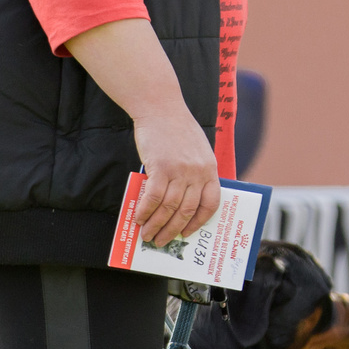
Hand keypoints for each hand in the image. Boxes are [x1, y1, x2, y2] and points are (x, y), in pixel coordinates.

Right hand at [63, 18, 222, 247]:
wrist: (160, 106)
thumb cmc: (176, 128)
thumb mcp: (197, 150)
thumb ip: (194, 173)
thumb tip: (181, 202)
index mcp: (210, 169)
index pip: (211, 203)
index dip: (199, 221)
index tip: (188, 232)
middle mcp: (198, 172)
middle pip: (187, 210)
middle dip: (173, 230)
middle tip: (162, 241)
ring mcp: (180, 170)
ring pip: (169, 208)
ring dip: (156, 225)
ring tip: (147, 235)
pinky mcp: (161, 167)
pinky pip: (153, 197)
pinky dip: (145, 211)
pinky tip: (138, 218)